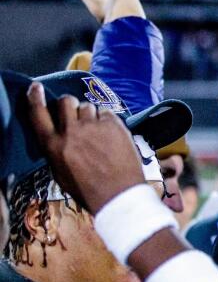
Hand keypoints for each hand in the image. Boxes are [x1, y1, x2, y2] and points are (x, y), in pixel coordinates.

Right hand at [26, 82, 141, 210]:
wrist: (117, 193)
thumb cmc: (87, 188)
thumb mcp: (60, 172)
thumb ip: (56, 149)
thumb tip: (58, 134)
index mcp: (53, 146)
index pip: (38, 115)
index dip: (35, 98)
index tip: (35, 87)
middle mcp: (71, 132)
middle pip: (65, 102)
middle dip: (69, 105)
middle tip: (75, 115)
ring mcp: (93, 126)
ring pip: (87, 106)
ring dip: (89, 114)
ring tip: (97, 131)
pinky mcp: (114, 124)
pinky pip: (106, 111)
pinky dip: (106, 119)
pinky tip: (110, 134)